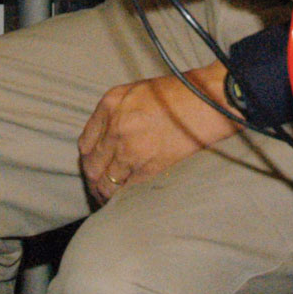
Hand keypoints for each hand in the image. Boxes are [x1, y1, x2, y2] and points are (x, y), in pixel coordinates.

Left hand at [77, 63, 238, 204]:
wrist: (207, 102)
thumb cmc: (178, 94)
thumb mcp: (137, 92)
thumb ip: (116, 112)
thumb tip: (105, 138)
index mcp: (110, 104)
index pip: (85, 142)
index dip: (87, 158)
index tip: (93, 165)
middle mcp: (116, 127)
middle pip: (91, 165)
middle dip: (93, 179)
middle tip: (98, 187)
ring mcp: (131, 149)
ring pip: (105, 182)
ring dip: (104, 193)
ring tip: (108, 199)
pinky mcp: (149, 168)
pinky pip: (126, 190)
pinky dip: (122, 198)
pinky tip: (123, 202)